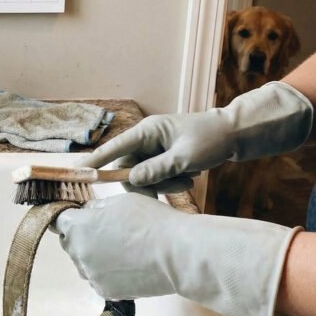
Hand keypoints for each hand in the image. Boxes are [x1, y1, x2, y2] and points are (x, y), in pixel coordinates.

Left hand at [53, 192, 300, 315]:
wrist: (177, 254)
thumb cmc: (151, 221)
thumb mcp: (121, 201)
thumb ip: (97, 208)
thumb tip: (89, 212)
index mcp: (78, 227)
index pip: (58, 220)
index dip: (67, 216)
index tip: (74, 215)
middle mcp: (78, 253)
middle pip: (70, 242)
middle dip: (80, 235)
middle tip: (103, 229)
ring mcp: (92, 275)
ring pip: (84, 262)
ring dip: (94, 254)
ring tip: (120, 247)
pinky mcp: (106, 291)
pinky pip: (99, 278)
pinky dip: (108, 272)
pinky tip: (127, 263)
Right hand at [77, 82, 312, 186]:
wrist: (236, 135)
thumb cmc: (212, 139)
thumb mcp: (185, 157)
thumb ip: (156, 170)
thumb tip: (131, 180)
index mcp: (148, 131)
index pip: (114, 147)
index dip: (96, 161)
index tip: (79, 173)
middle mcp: (147, 139)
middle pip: (128, 168)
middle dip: (148, 182)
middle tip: (175, 184)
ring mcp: (154, 150)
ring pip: (143, 176)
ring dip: (163, 184)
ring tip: (188, 180)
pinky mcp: (163, 159)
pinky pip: (155, 177)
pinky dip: (168, 182)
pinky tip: (188, 178)